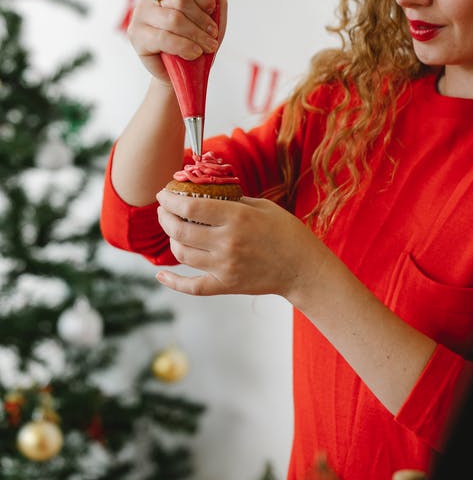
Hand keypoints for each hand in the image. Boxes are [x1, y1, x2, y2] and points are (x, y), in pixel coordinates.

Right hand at [127, 0, 227, 83]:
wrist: (181, 72)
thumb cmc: (195, 39)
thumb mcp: (212, 11)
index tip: (211, 12)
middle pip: (181, 0)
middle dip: (203, 21)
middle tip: (212, 38)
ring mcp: (140, 13)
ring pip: (174, 19)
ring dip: (197, 36)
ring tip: (206, 47)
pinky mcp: (136, 35)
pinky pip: (164, 37)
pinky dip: (185, 46)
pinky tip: (194, 53)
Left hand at [154, 189, 328, 298]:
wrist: (303, 268)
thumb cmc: (287, 232)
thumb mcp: (262, 206)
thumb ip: (233, 200)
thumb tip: (207, 193)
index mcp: (236, 218)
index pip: (190, 207)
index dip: (170, 199)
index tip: (163, 193)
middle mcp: (227, 242)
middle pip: (180, 230)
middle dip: (164, 216)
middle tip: (163, 209)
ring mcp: (225, 267)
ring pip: (182, 254)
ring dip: (171, 239)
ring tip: (172, 230)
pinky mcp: (226, 285)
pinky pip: (192, 287)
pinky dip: (173, 282)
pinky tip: (161, 275)